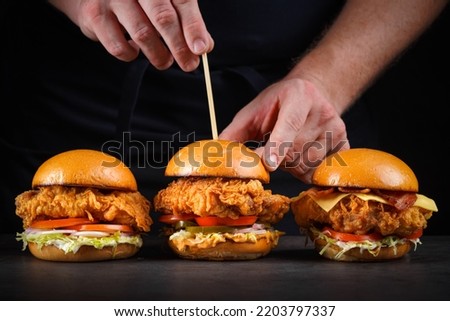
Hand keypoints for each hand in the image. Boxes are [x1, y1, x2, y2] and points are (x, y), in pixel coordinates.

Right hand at [48, 0, 213, 70]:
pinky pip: (118, 46)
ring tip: (164, 61)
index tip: (201, 49)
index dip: (194, 27)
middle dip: (179, 47)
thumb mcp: (164, 4)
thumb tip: (204, 46)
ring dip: (158, 55)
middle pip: (163, 17)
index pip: (182, 1)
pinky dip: (131, 54)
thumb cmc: (137, 1)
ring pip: (143, 33)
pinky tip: (135, 50)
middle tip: (189, 65)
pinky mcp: (95, 14)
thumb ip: (185, 22)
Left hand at [219, 78, 349, 182]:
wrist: (314, 94)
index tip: (269, 163)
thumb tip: (215, 154)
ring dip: (290, 166)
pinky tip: (302, 156)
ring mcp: (336, 128)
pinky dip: (306, 170)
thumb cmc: (280, 103)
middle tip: (269, 150)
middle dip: (276, 159)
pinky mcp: (344, 142)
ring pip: (306, 164)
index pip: (289, 124)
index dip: (278, 145)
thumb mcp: (255, 110)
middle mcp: (322, 111)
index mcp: (299, 96)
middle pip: (295, 151)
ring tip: (287, 149)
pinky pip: (320, 170)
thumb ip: (236, 131)